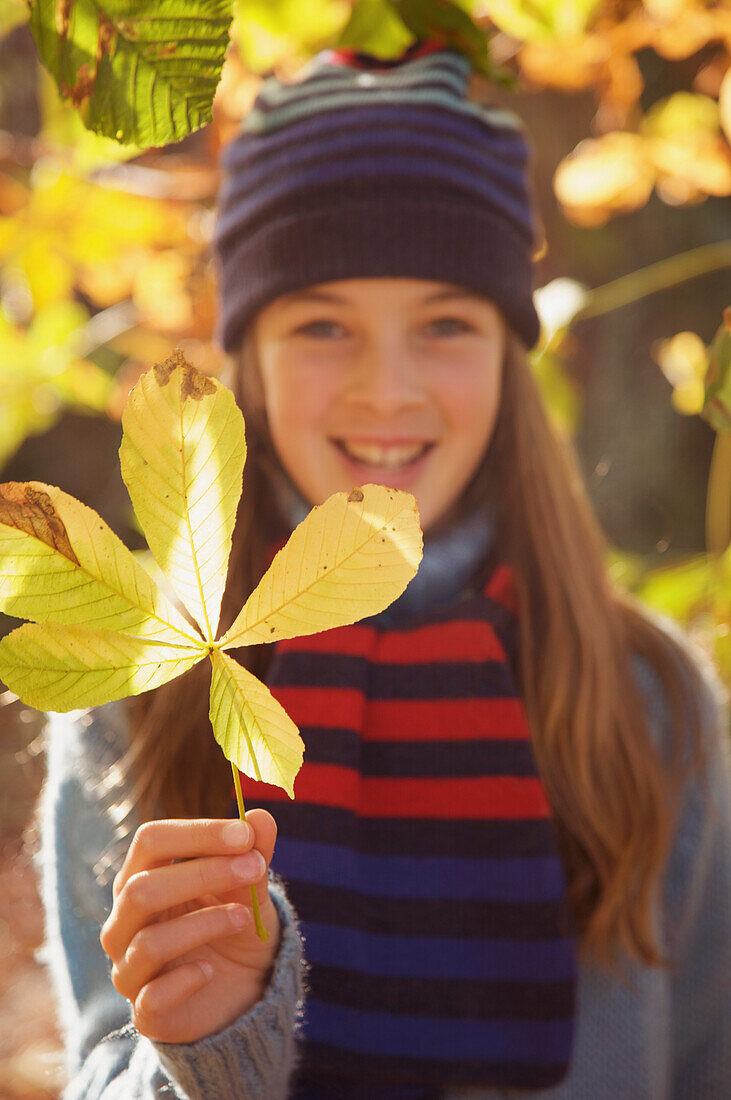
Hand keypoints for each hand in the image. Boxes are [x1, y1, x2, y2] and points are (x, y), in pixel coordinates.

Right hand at [100, 810, 279, 1043]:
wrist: (245, 991)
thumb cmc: (236, 926)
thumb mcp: (251, 888)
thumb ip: (254, 853)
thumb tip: (259, 816)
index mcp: (142, 877)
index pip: (149, 841)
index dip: (196, 832)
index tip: (245, 834)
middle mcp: (125, 921)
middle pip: (142, 889)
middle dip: (204, 873)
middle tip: (255, 868)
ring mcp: (130, 969)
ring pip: (149, 942)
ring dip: (205, 923)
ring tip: (245, 918)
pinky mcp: (145, 1013)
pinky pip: (152, 997)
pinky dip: (185, 980)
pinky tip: (210, 971)